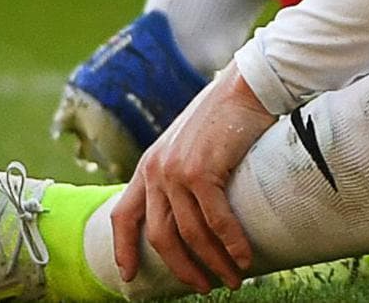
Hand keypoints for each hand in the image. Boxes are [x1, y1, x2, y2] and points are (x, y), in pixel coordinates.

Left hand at [109, 65, 276, 292]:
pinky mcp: (202, 171)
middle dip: (182, 267)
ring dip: (213, 262)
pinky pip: (215, 221)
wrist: (245, 86)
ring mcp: (176, 172)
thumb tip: (193, 207)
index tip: (128, 275)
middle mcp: (155, 171)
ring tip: (232, 279)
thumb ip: (181, 172)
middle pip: (160, 236)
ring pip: (190, 234)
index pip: (123, 215)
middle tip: (203, 285)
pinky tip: (243, 258)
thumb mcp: (189, 145)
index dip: (123, 249)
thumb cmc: (225, 115)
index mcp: (148, 166)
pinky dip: (230, 244)